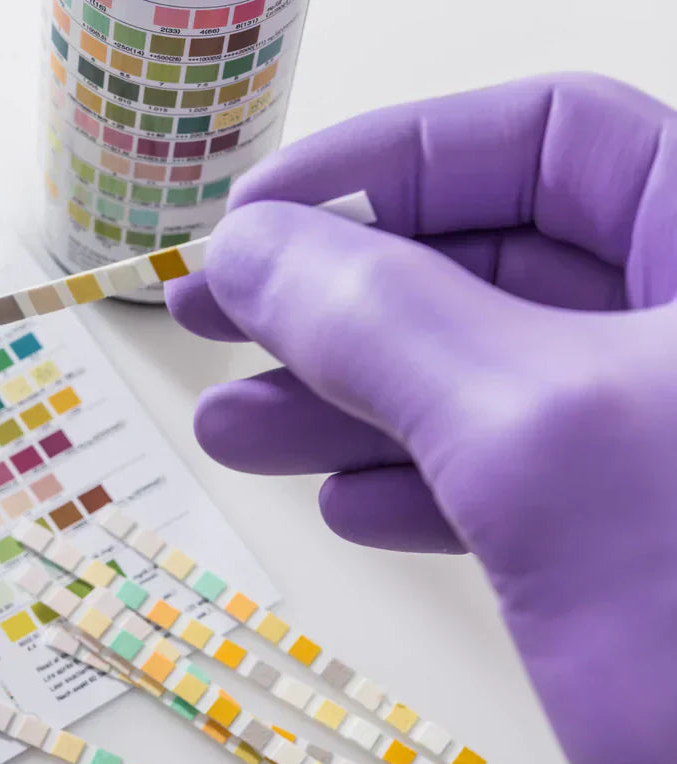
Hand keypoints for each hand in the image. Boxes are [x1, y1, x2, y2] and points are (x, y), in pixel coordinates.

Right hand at [168, 73, 676, 763]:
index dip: (386, 163)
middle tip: (217, 315)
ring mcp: (672, 441)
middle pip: (494, 261)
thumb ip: (384, 323)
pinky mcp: (650, 539)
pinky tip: (349, 502)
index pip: (544, 140)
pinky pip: (511, 477)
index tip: (259, 220)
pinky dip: (418, 482)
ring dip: (346, 400)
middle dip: (339, 296)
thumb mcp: (536, 444)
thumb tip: (251, 250)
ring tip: (235, 427)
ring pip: (483, 377)